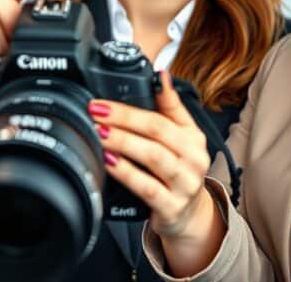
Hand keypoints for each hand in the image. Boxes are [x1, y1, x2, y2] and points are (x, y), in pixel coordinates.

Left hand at [89, 70, 215, 240]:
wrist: (189, 216)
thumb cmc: (180, 172)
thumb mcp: (182, 139)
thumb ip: (170, 107)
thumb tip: (161, 75)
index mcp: (193, 137)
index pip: (164, 114)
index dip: (134, 105)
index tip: (105, 98)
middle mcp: (193, 159)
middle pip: (157, 131)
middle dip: (124, 119)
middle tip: (96, 113)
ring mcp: (184, 184)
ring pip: (153, 157)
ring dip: (124, 142)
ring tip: (101, 133)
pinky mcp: (171, 207)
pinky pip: (147, 188)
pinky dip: (126, 173)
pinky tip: (110, 163)